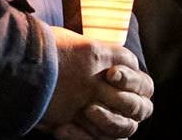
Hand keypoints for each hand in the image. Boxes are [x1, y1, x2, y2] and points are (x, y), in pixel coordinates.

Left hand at [39, 26, 153, 139]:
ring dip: (108, 122)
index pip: (144, 85)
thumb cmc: (62, 59)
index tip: (111, 74)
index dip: (131, 80)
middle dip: (122, 102)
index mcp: (128, 81)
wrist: (37, 81)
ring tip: (85, 110)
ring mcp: (112, 123)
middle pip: (140, 109)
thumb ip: (101, 52)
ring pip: (125, 130)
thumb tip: (101, 51)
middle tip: (100, 94)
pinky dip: (81, 137)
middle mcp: (125, 104)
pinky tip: (60, 129)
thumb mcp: (79, 51)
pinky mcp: (95, 137)